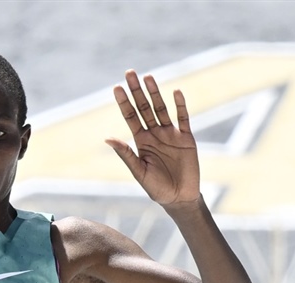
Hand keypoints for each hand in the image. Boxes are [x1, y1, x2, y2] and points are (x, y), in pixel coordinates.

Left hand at [105, 70, 199, 205]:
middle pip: (144, 107)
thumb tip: (108, 138)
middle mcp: (155, 134)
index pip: (130, 117)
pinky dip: (180, 106)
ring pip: (162, 109)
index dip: (124, 102)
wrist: (179, 198)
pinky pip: (183, 118)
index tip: (117, 87)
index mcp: (141, 141)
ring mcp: (171, 134)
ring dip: (155, 93)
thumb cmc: (156, 188)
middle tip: (130, 73)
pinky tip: (175, 92)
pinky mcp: (186, 138)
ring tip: (148, 77)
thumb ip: (126, 154)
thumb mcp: (139, 171)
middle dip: (137, 91)